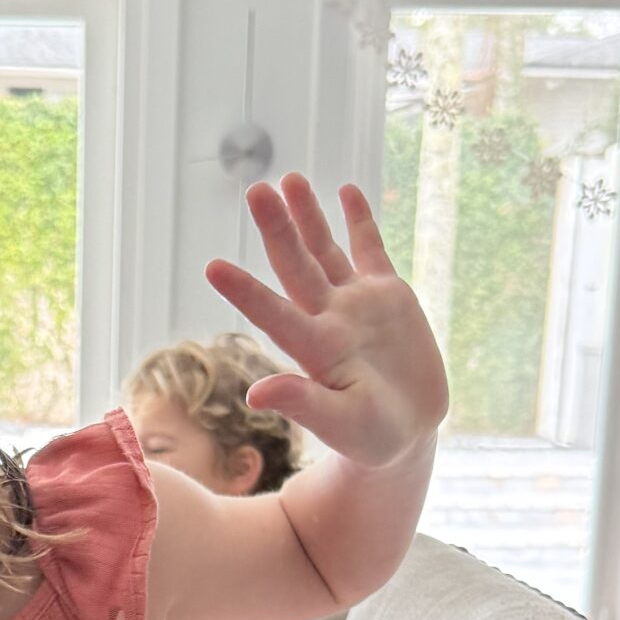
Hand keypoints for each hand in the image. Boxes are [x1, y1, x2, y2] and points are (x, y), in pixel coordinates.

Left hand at [206, 176, 448, 469]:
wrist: (407, 433)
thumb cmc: (371, 441)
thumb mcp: (344, 426)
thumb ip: (304, 405)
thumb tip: (256, 394)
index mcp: (316, 350)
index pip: (275, 314)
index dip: (246, 292)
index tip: (212, 268)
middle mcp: (329, 319)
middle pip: (298, 267)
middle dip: (278, 229)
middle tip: (256, 190)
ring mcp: (356, 304)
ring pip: (326, 250)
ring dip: (308, 216)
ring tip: (289, 178)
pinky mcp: (388, 297)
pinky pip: (370, 251)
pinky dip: (360, 221)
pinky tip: (345, 191)